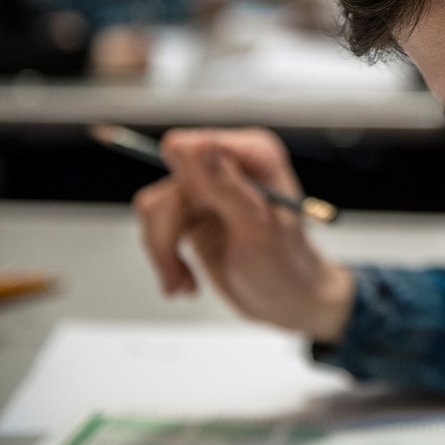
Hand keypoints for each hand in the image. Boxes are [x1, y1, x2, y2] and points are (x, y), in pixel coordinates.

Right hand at [133, 128, 353, 343]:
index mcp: (252, 154)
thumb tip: (199, 143)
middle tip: (179, 272)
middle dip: (167, 233)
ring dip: (163, 252)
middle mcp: (228, 166)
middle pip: (167, 185)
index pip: (190, 148)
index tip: (196, 223)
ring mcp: (209, 190)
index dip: (187, 188)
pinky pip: (157, 226)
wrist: (289, 302)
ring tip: (184, 284)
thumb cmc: (287, 266)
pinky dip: (165, 258)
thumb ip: (225, 183)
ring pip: (156, 208)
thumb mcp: (256, 226)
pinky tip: (185, 282)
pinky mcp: (195, 214)